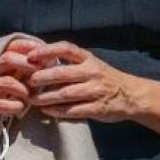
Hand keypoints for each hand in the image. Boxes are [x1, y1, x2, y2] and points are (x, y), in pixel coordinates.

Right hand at [0, 37, 42, 139]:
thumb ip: (15, 68)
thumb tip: (41, 60)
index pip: (8, 46)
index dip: (26, 46)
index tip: (41, 50)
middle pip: (7, 59)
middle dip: (27, 65)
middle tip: (40, 74)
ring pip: (5, 82)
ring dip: (22, 89)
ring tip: (29, 97)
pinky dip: (12, 105)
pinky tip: (19, 108)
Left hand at [25, 41, 142, 122]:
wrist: (132, 95)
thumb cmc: (104, 78)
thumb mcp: (91, 64)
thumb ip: (70, 62)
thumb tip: (39, 62)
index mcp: (88, 59)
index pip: (66, 48)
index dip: (47, 51)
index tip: (30, 56)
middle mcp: (92, 72)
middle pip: (62, 73)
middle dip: (42, 78)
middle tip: (28, 82)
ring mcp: (96, 90)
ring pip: (66, 94)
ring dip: (46, 97)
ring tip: (32, 99)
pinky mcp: (98, 108)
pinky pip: (74, 110)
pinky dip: (58, 111)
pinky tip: (47, 111)